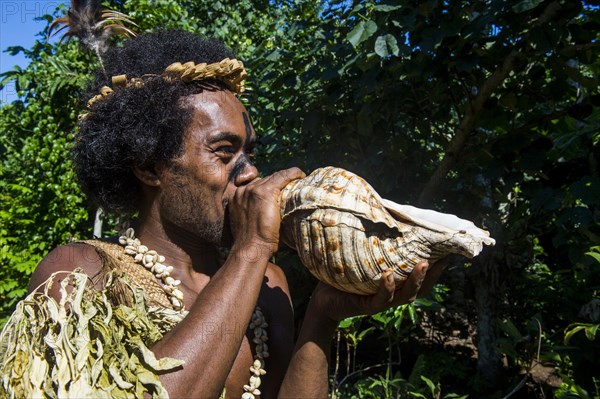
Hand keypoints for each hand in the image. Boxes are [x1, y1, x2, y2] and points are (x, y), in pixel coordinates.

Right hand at [228, 167, 304, 254]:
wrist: (251, 249)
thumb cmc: (252, 243)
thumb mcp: (247, 224)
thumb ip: (253, 213)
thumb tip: (269, 214)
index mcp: (236, 197)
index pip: (255, 185)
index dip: (268, 186)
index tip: (279, 190)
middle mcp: (243, 191)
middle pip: (264, 180)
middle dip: (278, 182)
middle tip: (291, 187)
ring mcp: (253, 190)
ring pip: (274, 177)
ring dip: (286, 179)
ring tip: (298, 181)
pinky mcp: (265, 192)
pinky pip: (282, 176)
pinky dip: (293, 174)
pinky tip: (301, 175)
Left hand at [308, 259, 447, 321]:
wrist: (324, 299)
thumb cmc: (345, 275)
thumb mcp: (364, 260)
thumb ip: (376, 246)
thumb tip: (383, 215)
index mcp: (397, 284)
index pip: (422, 278)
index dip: (437, 269)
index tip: (449, 253)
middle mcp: (394, 294)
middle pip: (421, 288)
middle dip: (433, 275)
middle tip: (443, 259)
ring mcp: (382, 302)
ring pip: (405, 294)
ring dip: (415, 280)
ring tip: (423, 264)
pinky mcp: (367, 306)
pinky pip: (381, 298)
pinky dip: (387, 287)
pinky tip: (388, 275)